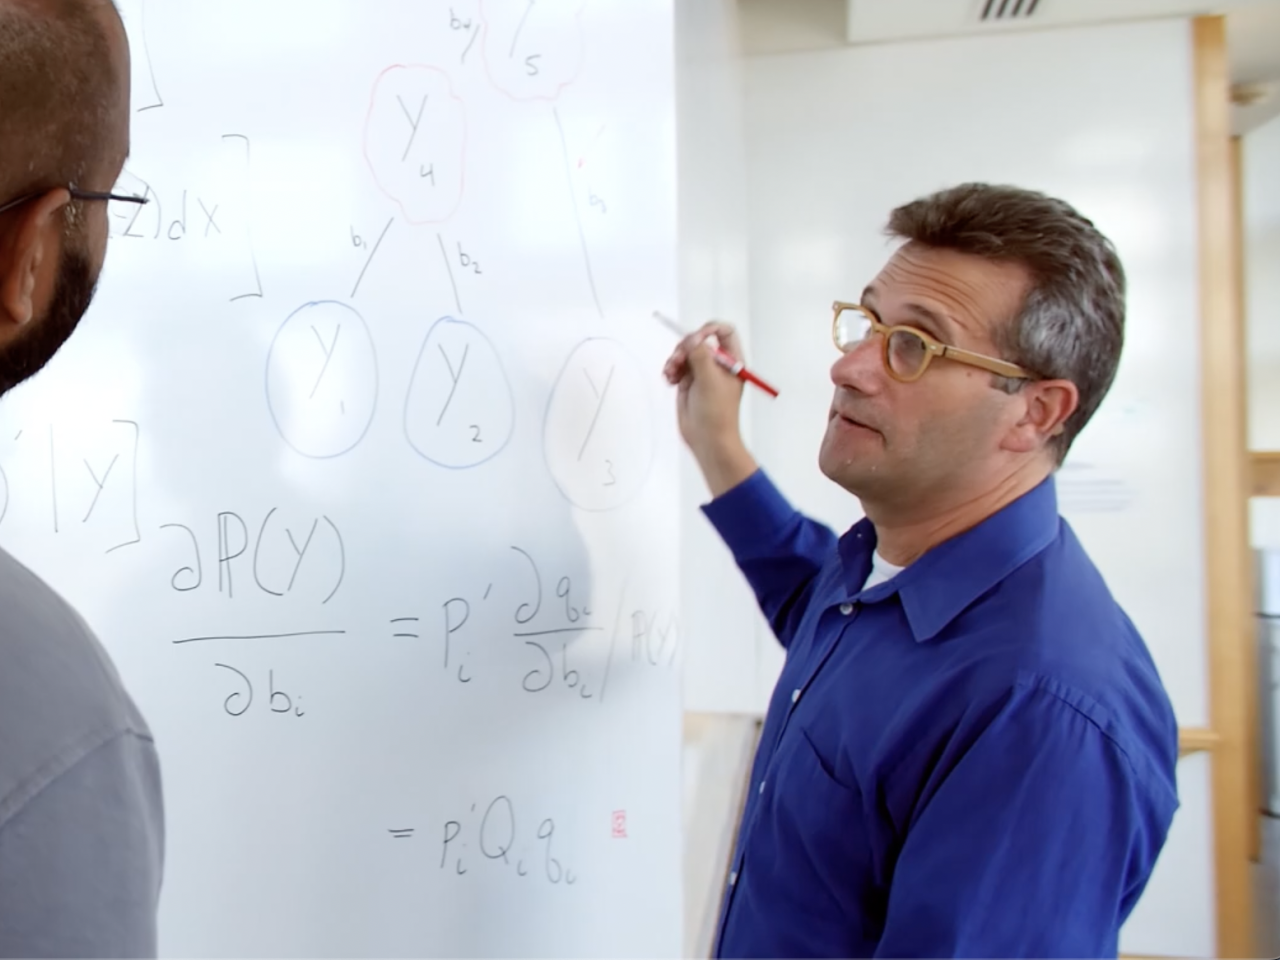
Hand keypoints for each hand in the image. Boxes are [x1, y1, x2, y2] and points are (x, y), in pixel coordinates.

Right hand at [662, 321, 757, 495]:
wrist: (708, 439)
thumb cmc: (717, 413)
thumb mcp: (709, 379)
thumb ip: (700, 354)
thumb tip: (691, 337)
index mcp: (732, 360)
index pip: (723, 332)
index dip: (709, 330)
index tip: (696, 340)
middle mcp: (717, 364)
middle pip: (699, 340)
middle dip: (685, 347)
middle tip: (678, 359)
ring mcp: (702, 373)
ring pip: (685, 353)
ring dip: (675, 360)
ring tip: (671, 373)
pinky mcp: (689, 382)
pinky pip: (677, 366)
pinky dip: (671, 370)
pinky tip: (669, 380)